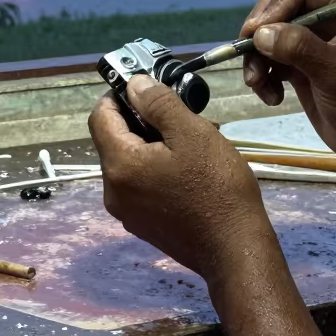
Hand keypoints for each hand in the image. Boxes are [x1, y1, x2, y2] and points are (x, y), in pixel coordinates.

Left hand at [89, 76, 271, 278]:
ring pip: (130, 163)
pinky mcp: (142, 225)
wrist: (235, 250)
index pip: (100, 117)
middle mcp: (113, 191)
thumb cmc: (216, 187)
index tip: (148, 89)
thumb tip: (133, 84)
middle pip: (115, 140)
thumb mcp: (192, 133)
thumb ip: (159, 104)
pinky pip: (140, 185)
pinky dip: (157, 170)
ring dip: (153, 146)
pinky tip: (189, 172)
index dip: (119, 96)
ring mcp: (127, 213)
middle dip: (143, 122)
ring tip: (192, 144)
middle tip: (182, 118)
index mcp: (119, 165)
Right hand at [240, 0, 335, 162]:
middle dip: (259, 34)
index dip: (274, 7)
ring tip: (258, 84)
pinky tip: (272, 96)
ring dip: (256, 58)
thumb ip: (300, 48)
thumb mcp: (335, 74)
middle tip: (250, 60)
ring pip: (267, 33)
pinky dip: (262, 74)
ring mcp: (311, 40)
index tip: (255, 34)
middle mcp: (327, 17)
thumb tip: (260, 33)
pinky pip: (268, 56)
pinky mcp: (299, 62)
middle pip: (277, 6)